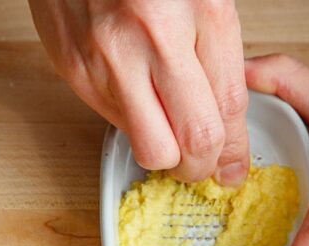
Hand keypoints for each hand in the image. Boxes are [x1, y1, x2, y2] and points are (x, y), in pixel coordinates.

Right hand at [28, 0, 250, 185]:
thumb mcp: (207, 0)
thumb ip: (220, 58)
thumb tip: (229, 124)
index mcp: (203, 12)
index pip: (229, 108)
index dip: (236, 149)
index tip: (235, 164)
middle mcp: (154, 38)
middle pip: (191, 141)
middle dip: (203, 166)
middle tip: (205, 162)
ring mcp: (107, 56)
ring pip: (148, 145)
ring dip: (166, 152)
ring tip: (171, 133)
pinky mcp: (72, 67)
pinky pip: (113, 121)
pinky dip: (132, 122)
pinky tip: (138, 98)